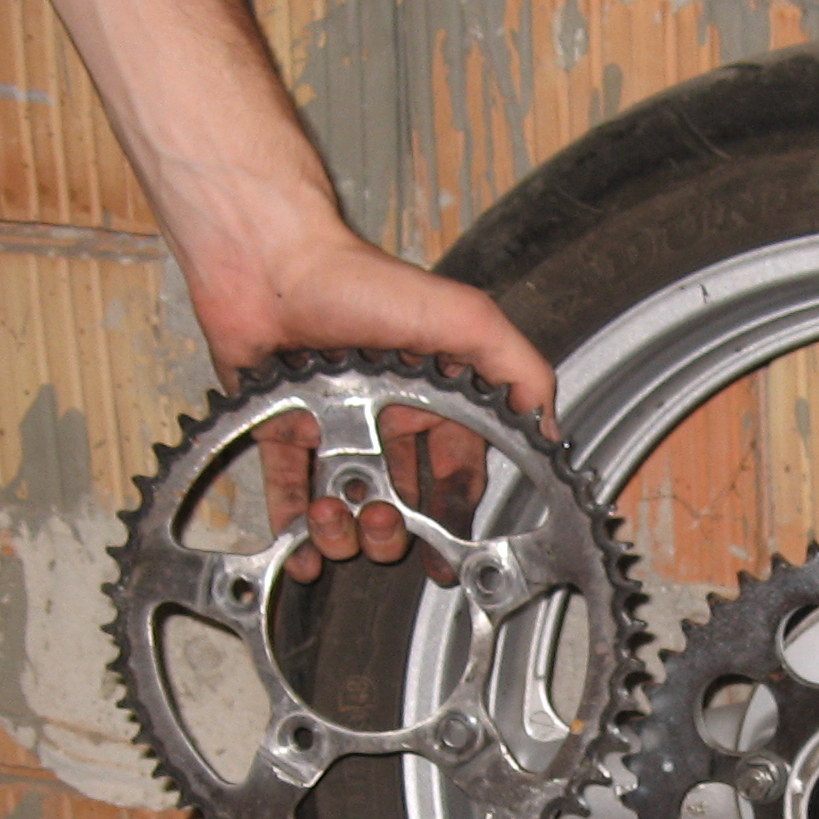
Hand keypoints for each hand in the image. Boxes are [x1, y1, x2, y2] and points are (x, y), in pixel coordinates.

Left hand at [193, 229, 556, 584]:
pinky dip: (299, 531)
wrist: (269, 264)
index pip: (459, 469)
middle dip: (399, 529)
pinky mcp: (284, 431)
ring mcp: (335, 427)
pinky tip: (306, 554)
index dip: (459, 511)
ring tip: (335, 520)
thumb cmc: (362, 282)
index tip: (455, 551)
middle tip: (387, 530)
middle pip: (405, 499)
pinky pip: (292, 494)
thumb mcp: (467, 319)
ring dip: (346, 531)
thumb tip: (549, 429)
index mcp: (434, 396)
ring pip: (351, 505)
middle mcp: (387, 415)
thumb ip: (519, 371)